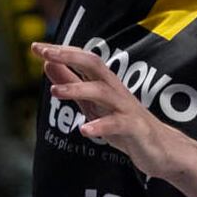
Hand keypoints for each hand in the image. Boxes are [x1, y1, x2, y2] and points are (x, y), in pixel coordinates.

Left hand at [34, 41, 175, 176]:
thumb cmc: (124, 124)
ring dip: (78, 89)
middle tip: (45, 54)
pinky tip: (84, 130)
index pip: (83, 59)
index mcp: (105, 83)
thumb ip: (72, 84)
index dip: (61, 52)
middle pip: (95, 64)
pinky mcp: (135, 129)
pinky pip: (117, 124)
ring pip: (103, 92)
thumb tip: (48, 64)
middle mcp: (116, 90)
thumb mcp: (92, 103)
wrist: (161, 149)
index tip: (36, 47)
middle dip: (70, 57)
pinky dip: (101, 126)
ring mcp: (126, 109)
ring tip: (55, 91)